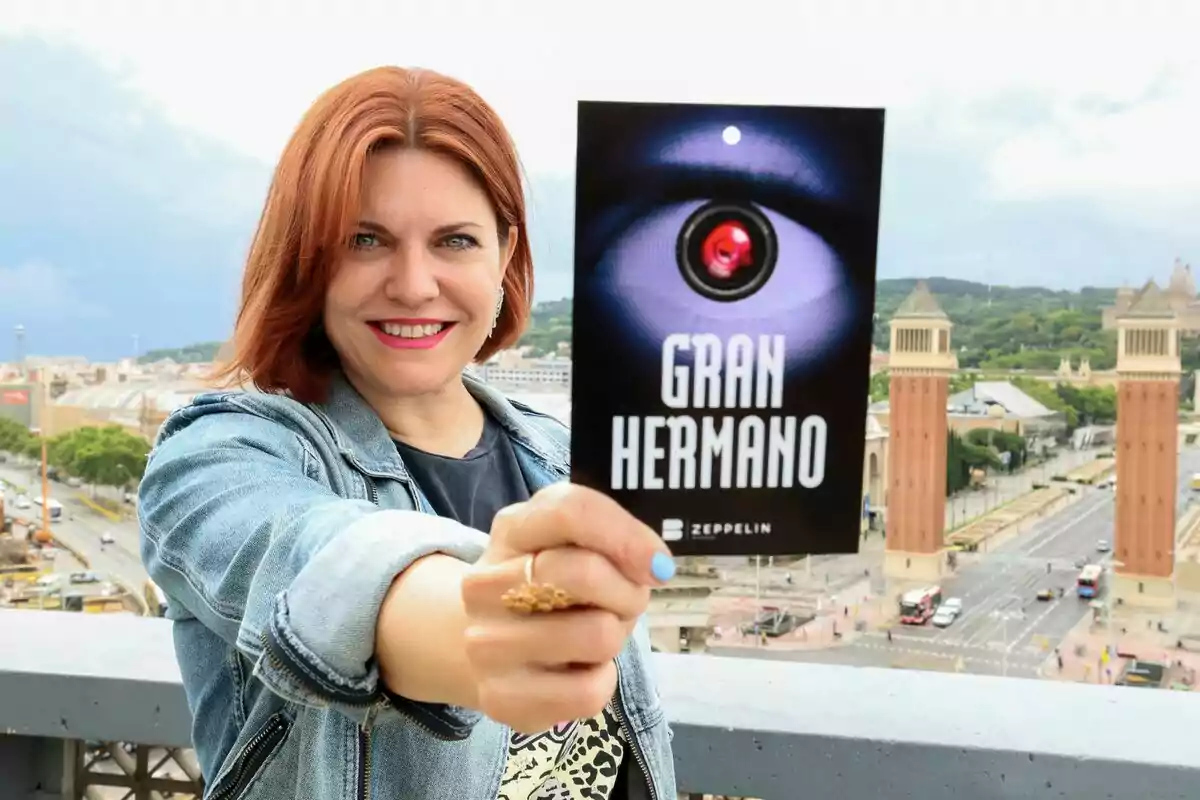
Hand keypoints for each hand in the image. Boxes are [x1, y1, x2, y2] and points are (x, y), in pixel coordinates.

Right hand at [461, 482, 675, 733]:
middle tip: (622, 603)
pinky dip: (602, 680)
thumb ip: (610, 538)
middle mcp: (485, 584)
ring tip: (594, 634)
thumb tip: (656, 566)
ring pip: (597, 635)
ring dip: (615, 637)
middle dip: (626, 592)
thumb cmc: (550, 589)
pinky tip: (579, 670)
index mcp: (511, 531)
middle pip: (584, 573)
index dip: (627, 535)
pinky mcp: (501, 697)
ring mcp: (487, 644)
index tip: (658, 563)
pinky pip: (589, 691)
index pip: (569, 511)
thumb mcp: (571, 546)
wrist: (492, 647)